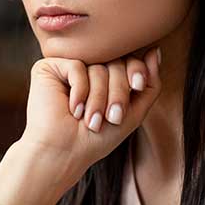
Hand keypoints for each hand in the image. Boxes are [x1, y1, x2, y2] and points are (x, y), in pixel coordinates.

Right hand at [20, 46, 161, 184]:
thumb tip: (155, 50)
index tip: (137, 86)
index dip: (136, 70)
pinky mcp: (48, 68)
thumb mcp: (133, 113)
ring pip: (97, 66)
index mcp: (105, 75)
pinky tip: (73, 109)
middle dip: (118, 91)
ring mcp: (67, 66)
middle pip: (115, 61)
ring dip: (98, 98)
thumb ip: (150, 84)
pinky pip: (76, 66)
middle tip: (112, 117)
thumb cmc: (96, 139)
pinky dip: (80, 91)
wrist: (63, 153)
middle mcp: (87, 66)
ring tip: (91, 120)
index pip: (128, 59)